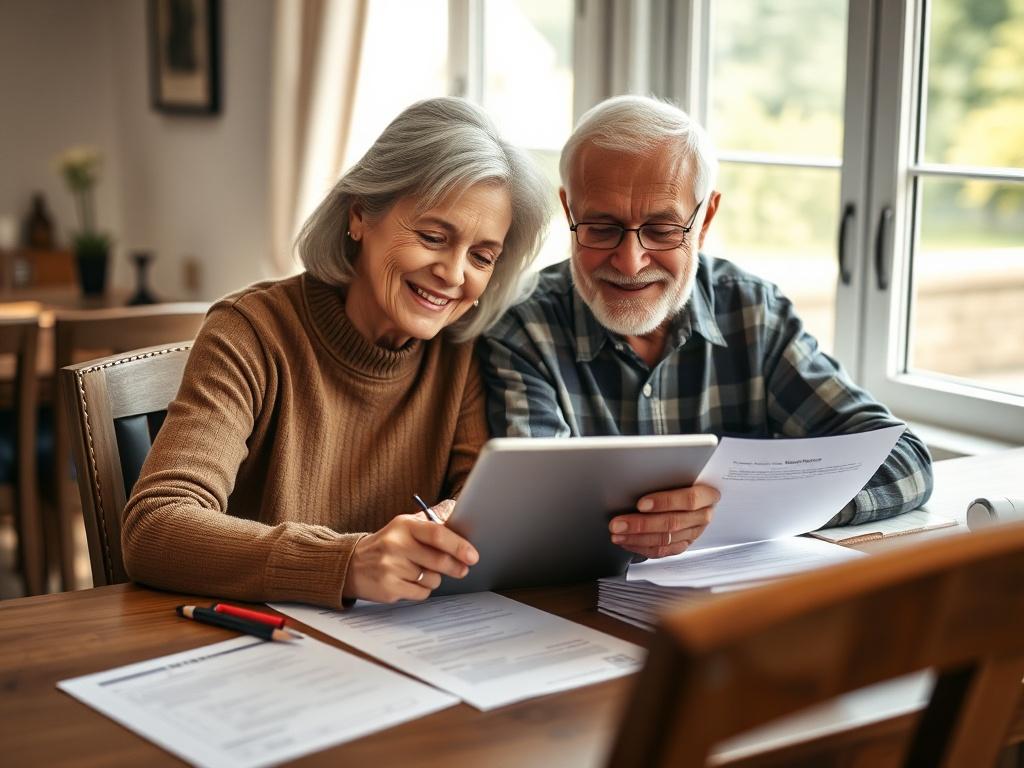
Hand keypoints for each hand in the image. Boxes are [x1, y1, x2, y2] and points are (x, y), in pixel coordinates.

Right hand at [343, 507, 477, 602]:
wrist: (352, 564)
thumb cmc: (386, 544)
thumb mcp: (404, 525)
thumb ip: (431, 519)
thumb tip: (456, 509)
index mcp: (403, 525)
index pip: (436, 533)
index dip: (458, 545)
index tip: (473, 555)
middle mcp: (396, 544)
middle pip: (438, 560)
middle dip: (455, 567)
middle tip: (462, 569)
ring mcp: (390, 567)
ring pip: (432, 579)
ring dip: (434, 578)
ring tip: (420, 571)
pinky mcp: (388, 588)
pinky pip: (421, 593)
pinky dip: (422, 589)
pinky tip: (409, 581)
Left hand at [609, 484, 719, 557]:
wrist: (688, 494)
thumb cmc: (680, 479)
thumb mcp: (676, 473)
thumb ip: (664, 478)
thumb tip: (634, 480)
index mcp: (707, 494)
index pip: (689, 499)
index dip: (664, 502)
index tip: (641, 504)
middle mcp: (703, 515)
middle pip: (673, 522)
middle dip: (641, 524)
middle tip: (618, 523)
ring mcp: (694, 533)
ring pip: (665, 540)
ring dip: (637, 538)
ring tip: (618, 534)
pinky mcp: (683, 545)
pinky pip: (663, 551)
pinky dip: (642, 547)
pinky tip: (627, 542)